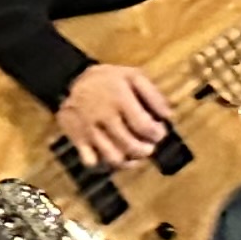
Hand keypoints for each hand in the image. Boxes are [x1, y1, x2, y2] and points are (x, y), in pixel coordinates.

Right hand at [57, 60, 173, 171]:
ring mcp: (89, 129)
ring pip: (112, 158)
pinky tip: (112, 155)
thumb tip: (168, 116)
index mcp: (119, 98)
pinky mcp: (77, 138)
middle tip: (149, 147)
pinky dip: (103, 163)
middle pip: (130, 146)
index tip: (159, 132)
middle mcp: (103, 115)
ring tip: (134, 155)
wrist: (72, 79)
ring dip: (129, 161)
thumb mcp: (133, 76)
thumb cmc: (109, 80)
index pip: (144, 126)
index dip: (157, 134)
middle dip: (145, 150)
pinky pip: (91, 162)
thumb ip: (153, 94)